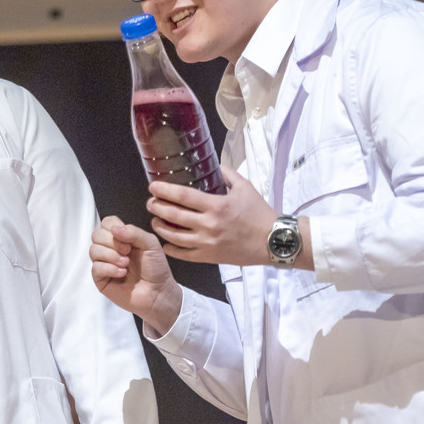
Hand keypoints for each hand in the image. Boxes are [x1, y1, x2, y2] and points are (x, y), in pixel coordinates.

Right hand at [91, 216, 183, 333]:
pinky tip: (122, 273)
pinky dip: (110, 269)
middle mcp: (111, 248)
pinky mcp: (101, 279)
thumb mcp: (151, 244)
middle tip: (127, 252)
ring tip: (126, 264)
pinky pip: (96, 268)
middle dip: (112, 242)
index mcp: (122, 238)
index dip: (114, 228)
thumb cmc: (156, 269)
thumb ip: (134, 232)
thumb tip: (114, 229)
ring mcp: (104, 263)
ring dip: (111, 256)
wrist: (158, 292)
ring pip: (93, 250)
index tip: (128, 241)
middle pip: (96, 234)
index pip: (107, 223)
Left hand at [147, 166, 278, 266]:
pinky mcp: (210, 257)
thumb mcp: (245, 188)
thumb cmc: (260, 214)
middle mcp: (209, 225)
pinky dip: (172, 249)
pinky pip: (185, 255)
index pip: (182, 196)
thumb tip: (215, 166)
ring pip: (174, 237)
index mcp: (217, 206)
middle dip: (157, 208)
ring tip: (155, 221)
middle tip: (151, 202)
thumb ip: (228, 175)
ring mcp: (208, 243)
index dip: (164, 190)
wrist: (272, 241)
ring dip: (160, 228)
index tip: (153, 186)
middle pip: (173, 216)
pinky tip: (166, 244)